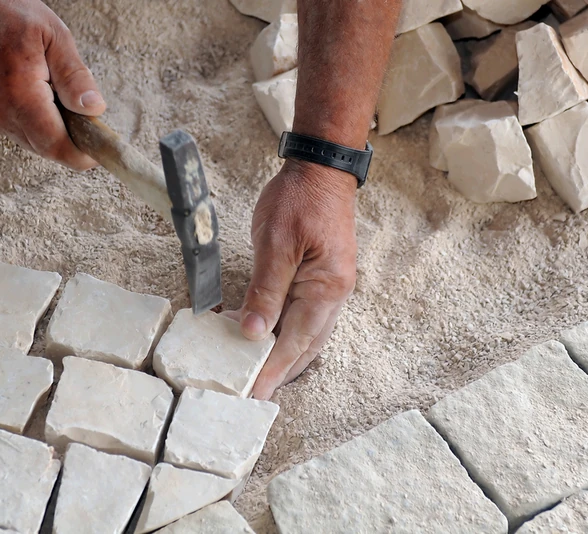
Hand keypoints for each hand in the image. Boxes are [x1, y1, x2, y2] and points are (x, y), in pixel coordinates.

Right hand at [0, 0, 104, 169]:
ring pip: (26, 139)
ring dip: (45, 128)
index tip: (97, 156)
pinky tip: (24, 92)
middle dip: (67, 140)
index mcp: (19, 93)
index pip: (55, 145)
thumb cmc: (3, 12)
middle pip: (43, 147)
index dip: (80, 157)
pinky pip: (8, 128)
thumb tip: (94, 110)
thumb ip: (75, 76)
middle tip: (83, 119)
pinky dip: (24, 119)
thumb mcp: (53, 35)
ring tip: (50, 95)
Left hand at [240, 159, 357, 399]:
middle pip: (306, 346)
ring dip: (283, 357)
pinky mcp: (319, 278)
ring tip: (258, 376)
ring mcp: (328, 287)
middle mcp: (333, 294)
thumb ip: (266, 290)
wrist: (322, 168)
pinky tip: (262, 338)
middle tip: (254, 396)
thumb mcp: (277, 242)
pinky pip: (301, 315)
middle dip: (281, 372)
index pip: (296, 341)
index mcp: (326, 289)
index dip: (273, 369)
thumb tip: (255, 334)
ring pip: (306, 334)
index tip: (254, 394)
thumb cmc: (300, 199)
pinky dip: (283, 332)